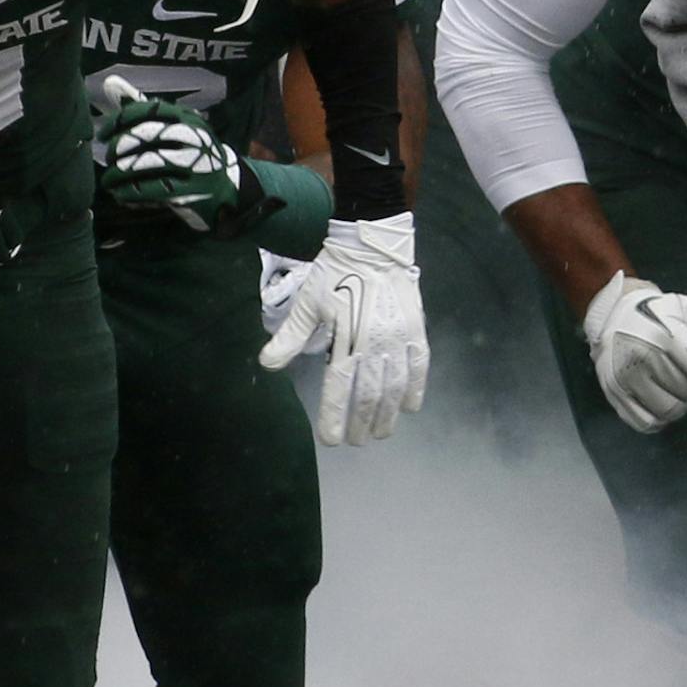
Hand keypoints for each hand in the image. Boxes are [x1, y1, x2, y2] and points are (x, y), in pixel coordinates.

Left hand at [96, 74, 244, 232]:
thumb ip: (141, 107)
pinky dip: (132, 191)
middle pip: (146, 136)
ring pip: (149, 163)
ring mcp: (195, 164)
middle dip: (119, 148)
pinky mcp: (192, 191)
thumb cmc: (190, 150)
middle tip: (107, 158)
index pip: (147, 111)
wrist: (228, 183)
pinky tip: (120, 193)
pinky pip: (156, 189)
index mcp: (186, 117)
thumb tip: (110, 82)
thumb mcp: (172, 125)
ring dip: (121, 172)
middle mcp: (192, 137)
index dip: (119, 122)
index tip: (101, 135)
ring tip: (108, 179)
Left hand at [259, 213, 427, 444]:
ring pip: (396, 386)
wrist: (372, 245)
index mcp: (344, 339)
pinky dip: (417, 388)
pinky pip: (420, 365)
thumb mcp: (307, 304)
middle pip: (370, 395)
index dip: (334, 417)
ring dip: (388, 414)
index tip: (331, 440)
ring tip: (381, 433)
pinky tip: (410, 407)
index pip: (338, 388)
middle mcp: (374, 344)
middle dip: (362, 423)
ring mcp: (398, 337)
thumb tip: (267, 365)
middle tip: (356, 441)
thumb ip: (289, 338)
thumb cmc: (334, 274)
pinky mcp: (416, 329)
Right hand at [582, 272, 686, 433]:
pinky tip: (659, 399)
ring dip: (679, 402)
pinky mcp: (614, 395)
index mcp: (662, 335)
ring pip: (669, 411)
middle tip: (685, 370)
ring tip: (673, 384)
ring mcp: (624, 379)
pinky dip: (658, 418)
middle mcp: (640, 358)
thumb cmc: (661, 314)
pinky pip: (646, 423)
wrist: (616, 315)